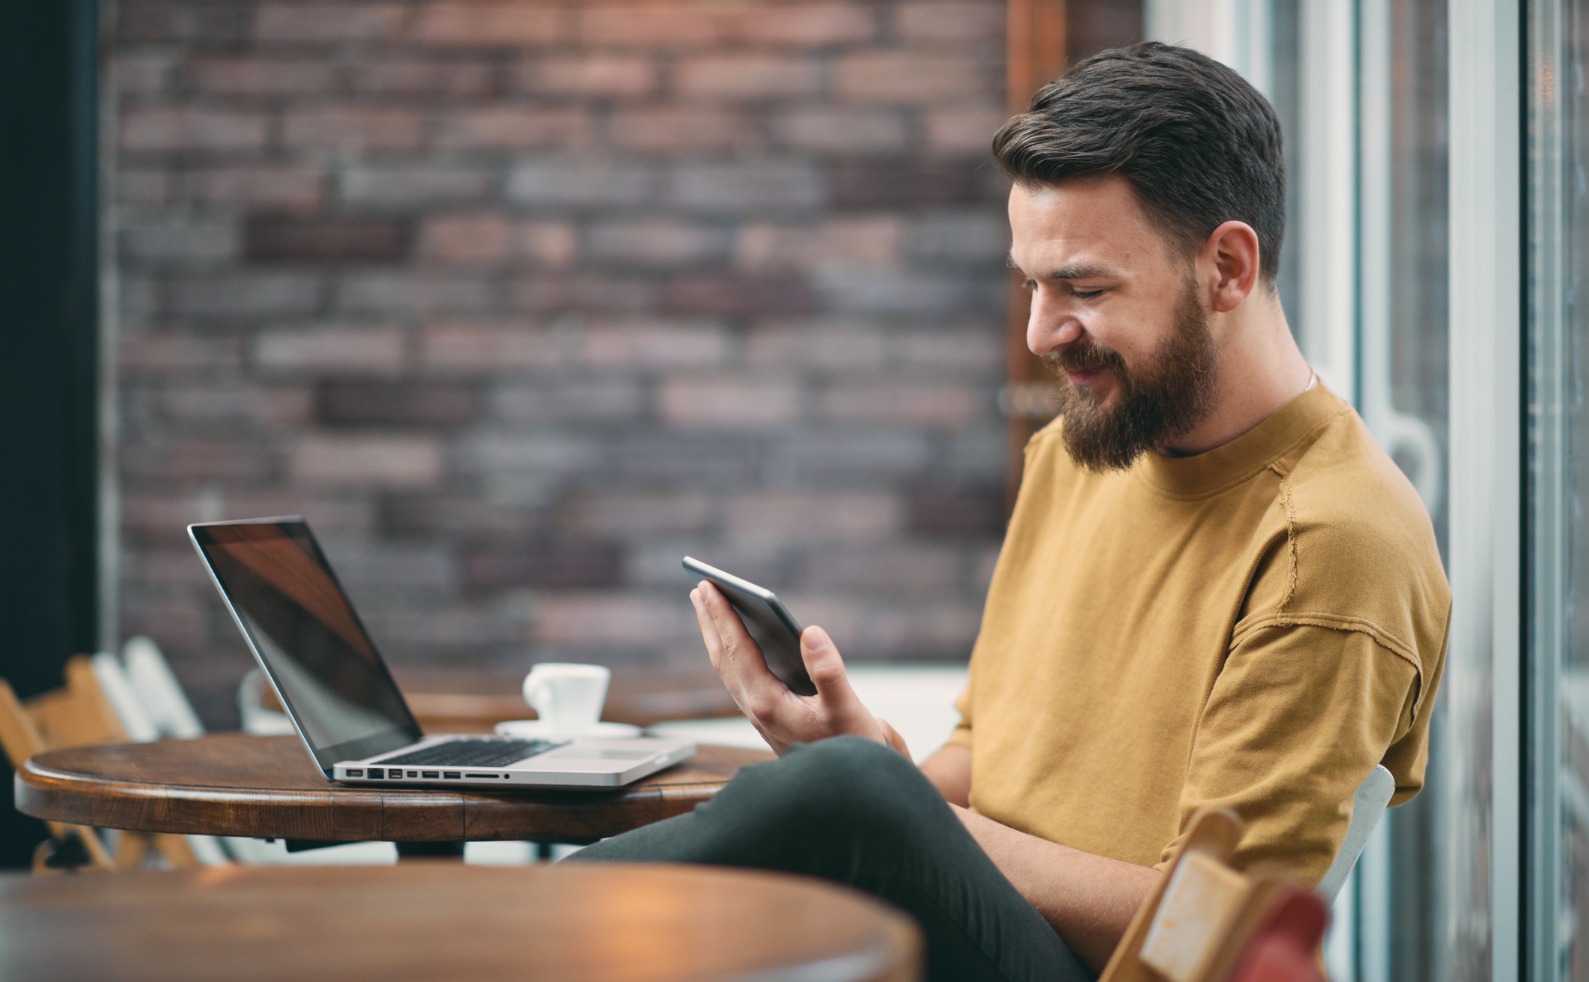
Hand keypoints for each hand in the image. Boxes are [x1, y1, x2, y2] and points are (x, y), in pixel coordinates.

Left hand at [690, 581, 909, 758]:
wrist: (847, 788)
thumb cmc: (851, 748)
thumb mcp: (848, 710)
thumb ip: (829, 672)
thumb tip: (811, 632)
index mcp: (767, 703)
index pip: (737, 651)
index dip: (722, 616)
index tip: (707, 587)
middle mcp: (755, 709)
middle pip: (723, 657)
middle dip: (711, 621)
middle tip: (700, 587)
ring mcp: (758, 714)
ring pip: (728, 668)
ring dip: (717, 636)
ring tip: (708, 608)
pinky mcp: (767, 717)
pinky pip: (739, 676)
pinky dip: (731, 652)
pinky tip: (736, 641)